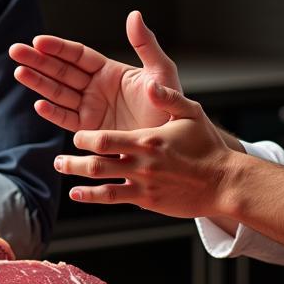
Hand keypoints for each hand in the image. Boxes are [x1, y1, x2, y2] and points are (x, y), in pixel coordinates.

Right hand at [10, 10, 182, 131]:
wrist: (173, 144)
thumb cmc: (171, 106)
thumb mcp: (161, 72)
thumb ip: (146, 45)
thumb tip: (134, 14)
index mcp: (110, 71)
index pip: (77, 56)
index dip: (58, 48)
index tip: (39, 41)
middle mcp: (96, 89)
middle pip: (61, 71)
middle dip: (38, 61)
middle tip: (15, 51)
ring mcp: (90, 110)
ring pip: (59, 93)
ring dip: (38, 83)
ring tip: (18, 71)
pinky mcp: (90, 132)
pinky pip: (68, 120)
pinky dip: (53, 112)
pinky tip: (40, 103)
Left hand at [56, 82, 234, 218]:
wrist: (224, 182)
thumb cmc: (208, 146)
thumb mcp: (192, 113)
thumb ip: (168, 97)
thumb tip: (149, 84)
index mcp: (148, 140)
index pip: (105, 140)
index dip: (85, 138)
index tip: (77, 136)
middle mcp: (141, 163)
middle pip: (96, 162)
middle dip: (73, 160)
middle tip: (58, 159)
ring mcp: (143, 183)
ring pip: (101, 181)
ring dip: (77, 176)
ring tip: (62, 170)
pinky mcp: (147, 200)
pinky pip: (113, 198)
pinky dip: (92, 196)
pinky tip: (77, 195)